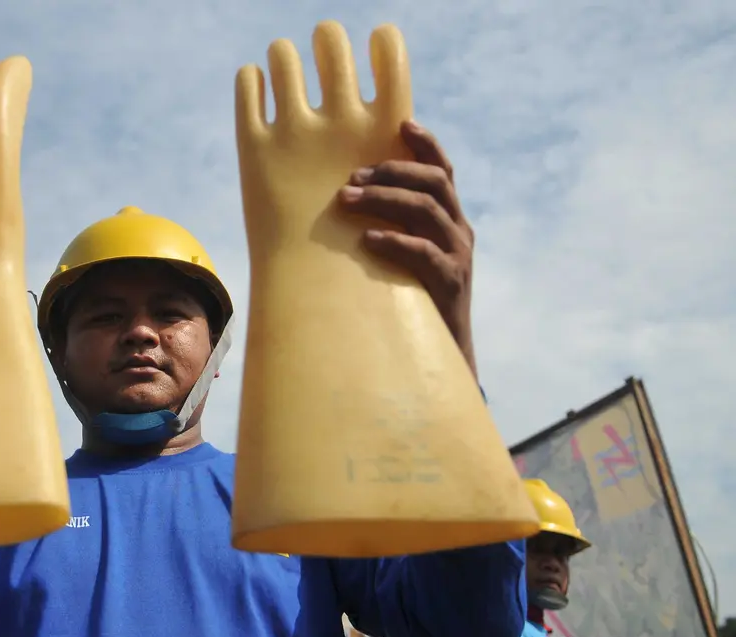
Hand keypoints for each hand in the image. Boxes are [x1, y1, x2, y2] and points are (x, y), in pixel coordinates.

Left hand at [337, 120, 476, 373]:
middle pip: (435, 182)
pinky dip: (396, 241)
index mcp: (449, 219)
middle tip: (353, 178)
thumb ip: (388, 227)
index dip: (426, 144)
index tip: (402, 123)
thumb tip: (339, 200)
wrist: (440, 353)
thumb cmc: (408, 299)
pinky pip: (426, 253)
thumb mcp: (402, 255)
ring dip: (386, 199)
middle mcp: (459, 231)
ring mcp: (458, 256)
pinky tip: (369, 240)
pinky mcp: (451, 283)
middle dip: (393, 171)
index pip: (442, 170)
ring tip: (349, 201)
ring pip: (428, 210)